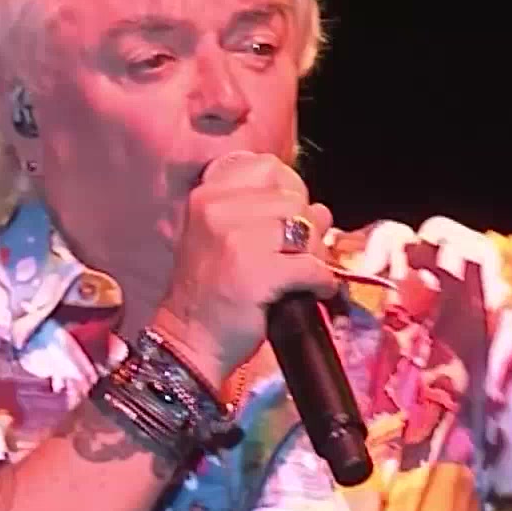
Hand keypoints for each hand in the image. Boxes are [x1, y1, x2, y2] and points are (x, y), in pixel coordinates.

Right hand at [151, 152, 339, 398]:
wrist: (189, 342)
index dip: (288, 192)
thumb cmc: (210, 292)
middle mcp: (218, 210)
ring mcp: (238, 241)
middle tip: (299, 255)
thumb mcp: (225, 238)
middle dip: (307, 228)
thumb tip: (321, 210)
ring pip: (306, 227)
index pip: (268, 168)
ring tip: (305, 274)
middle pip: (293, 199)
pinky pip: (312, 266)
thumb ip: (267, 215)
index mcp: (208, 196)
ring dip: (316, 254)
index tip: (286, 220)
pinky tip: (315, 292)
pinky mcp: (259, 273)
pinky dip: (322, 281)